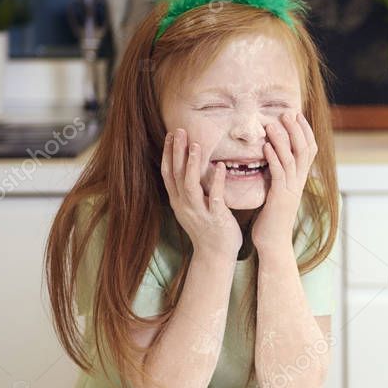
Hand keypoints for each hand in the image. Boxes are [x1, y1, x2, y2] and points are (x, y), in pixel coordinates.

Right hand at [161, 128, 241, 257]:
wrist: (215, 256)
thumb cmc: (208, 230)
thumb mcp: (193, 208)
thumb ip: (190, 191)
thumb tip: (188, 170)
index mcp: (178, 201)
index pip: (168, 173)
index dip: (167, 154)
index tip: (170, 135)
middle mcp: (184, 205)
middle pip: (175, 174)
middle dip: (176, 152)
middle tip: (178, 131)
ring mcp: (198, 212)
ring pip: (190, 184)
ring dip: (191, 163)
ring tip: (195, 144)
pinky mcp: (215, 218)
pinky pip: (214, 196)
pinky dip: (216, 181)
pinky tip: (220, 166)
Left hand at [252, 111, 317, 252]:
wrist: (273, 243)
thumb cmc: (272, 218)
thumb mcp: (278, 192)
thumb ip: (279, 176)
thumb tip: (274, 159)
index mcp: (300, 180)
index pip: (309, 150)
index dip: (305, 131)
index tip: (296, 114)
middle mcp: (299, 182)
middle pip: (304, 150)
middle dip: (296, 129)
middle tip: (288, 112)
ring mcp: (291, 190)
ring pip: (292, 159)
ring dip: (283, 139)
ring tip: (274, 123)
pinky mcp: (280, 197)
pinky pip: (279, 173)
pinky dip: (273, 157)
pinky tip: (266, 145)